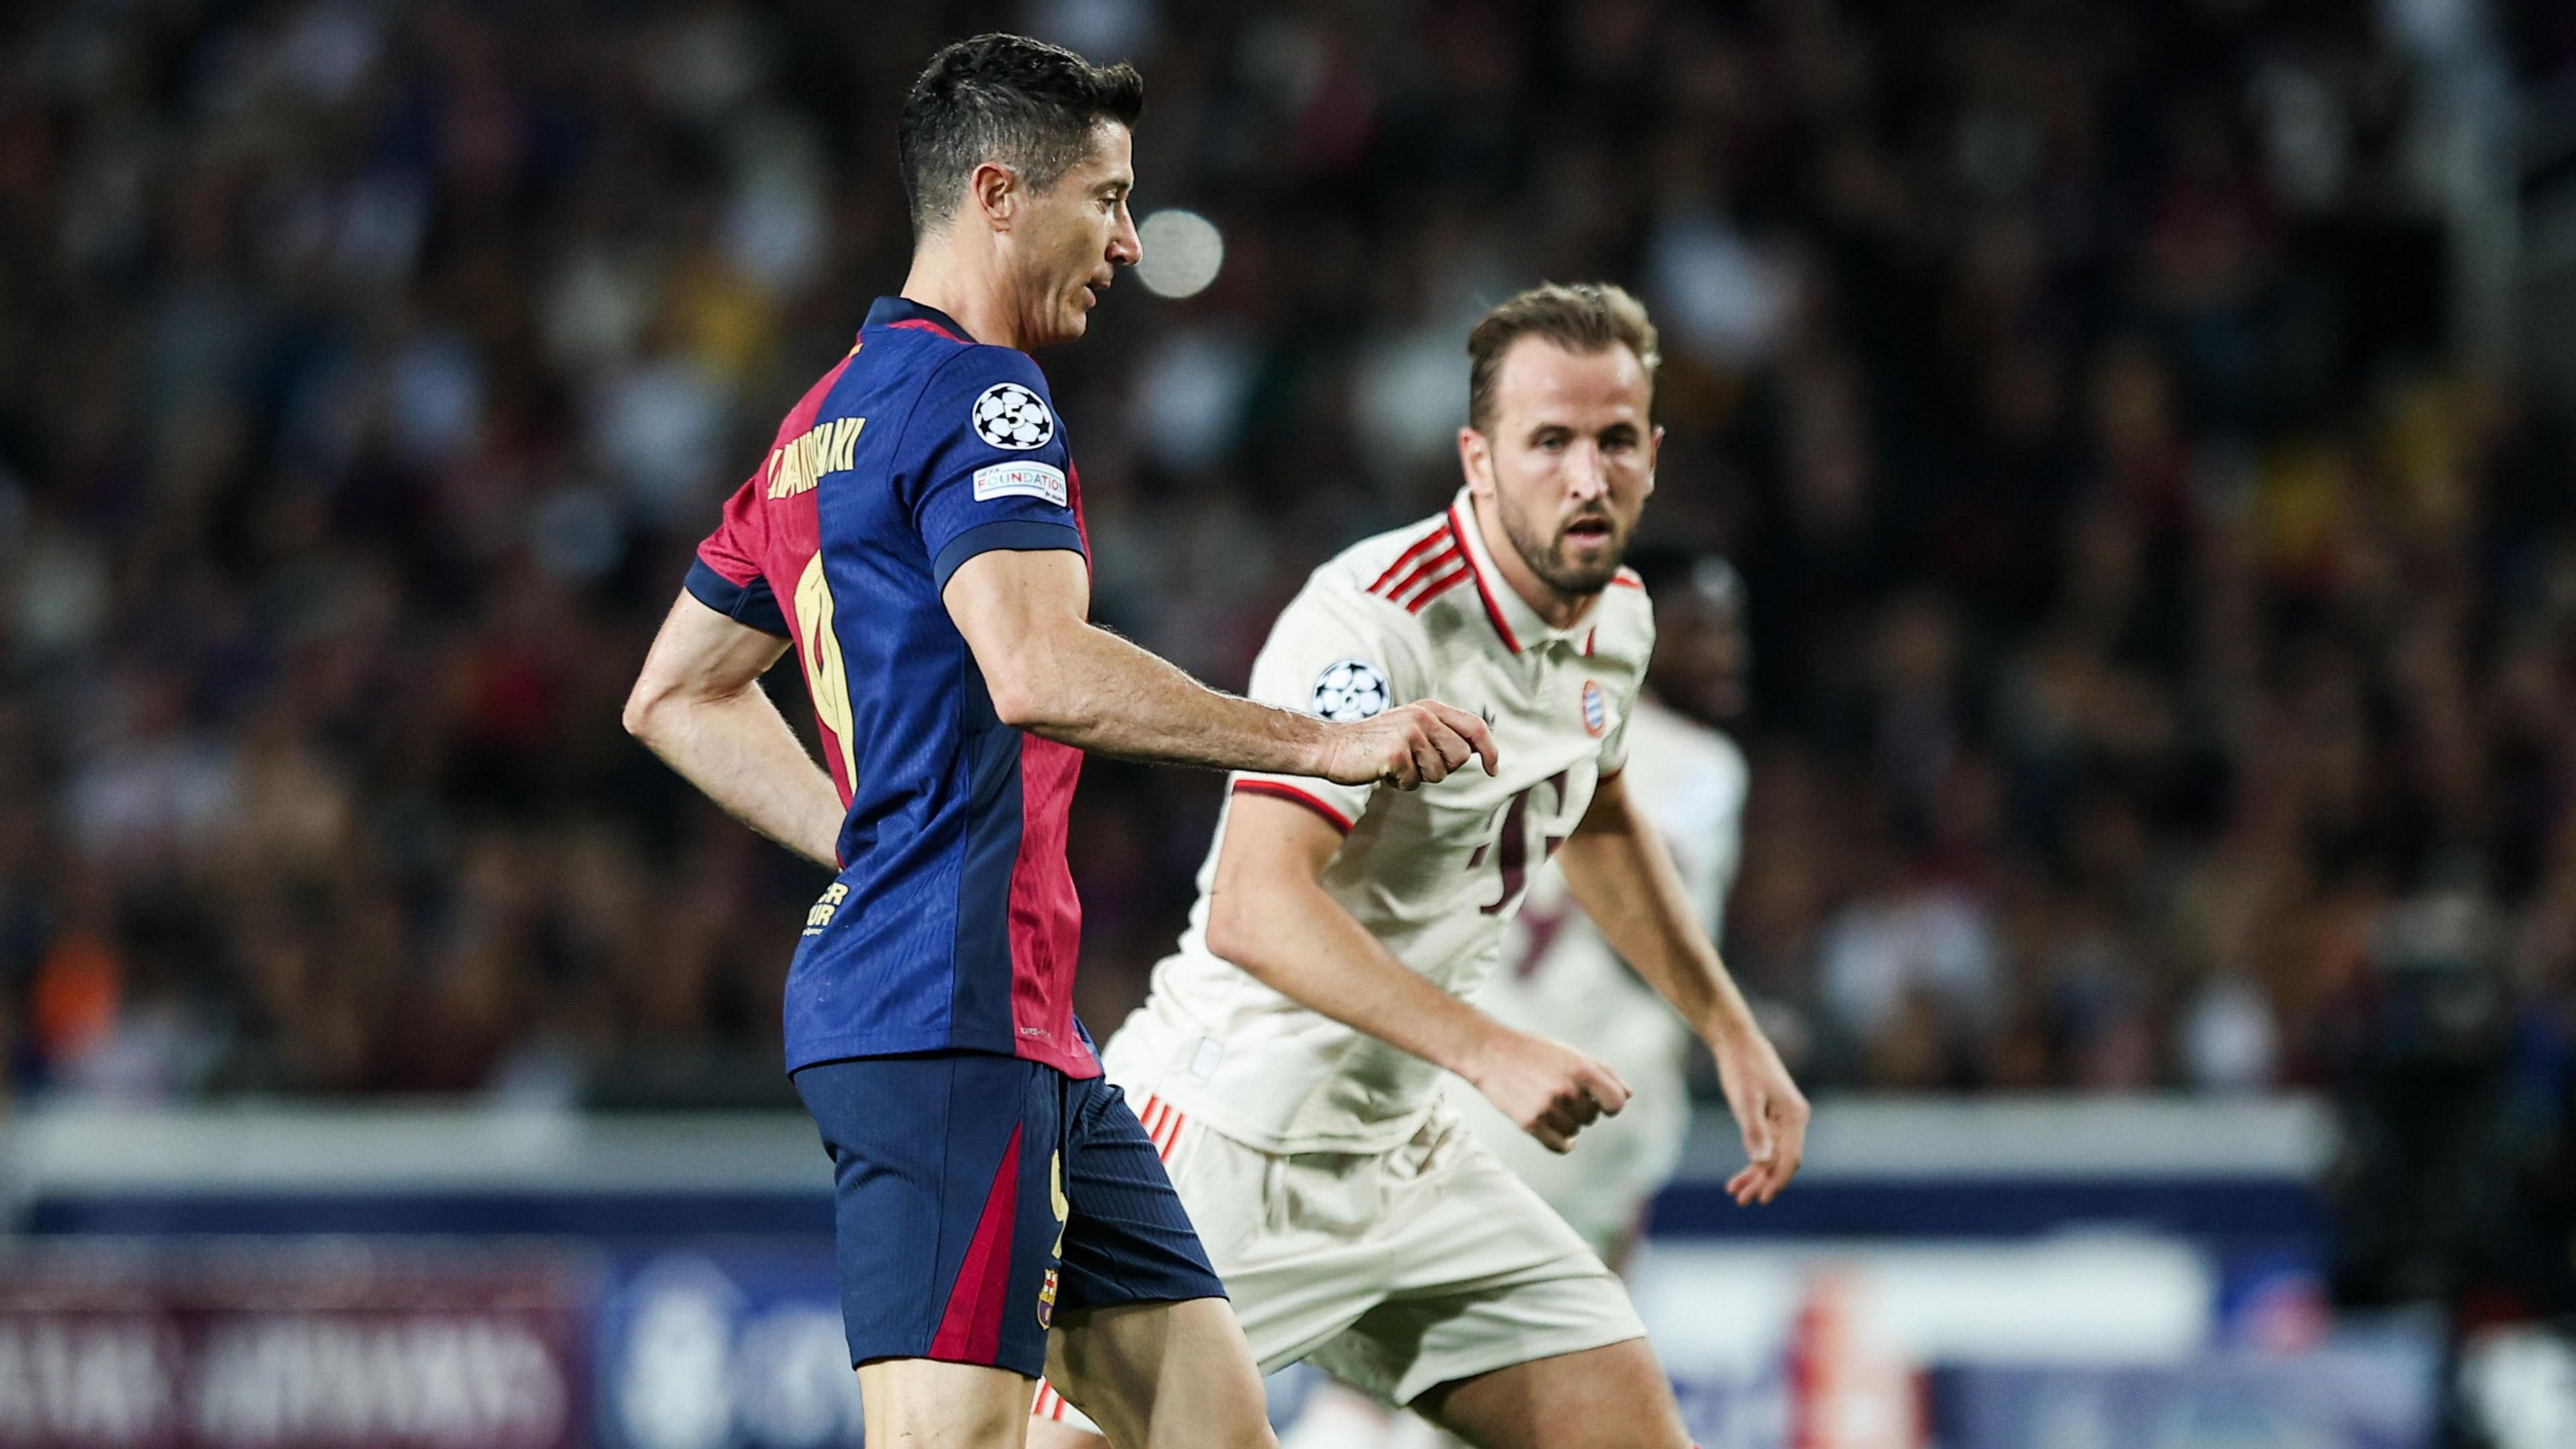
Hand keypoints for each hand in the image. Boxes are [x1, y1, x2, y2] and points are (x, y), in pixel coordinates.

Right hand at [1318, 700, 1497, 789]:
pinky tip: (1384, 771)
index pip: (1474, 727)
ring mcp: (1409, 733)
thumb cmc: (1374, 743)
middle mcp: (1422, 716)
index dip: (1490, 750)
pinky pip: (1413, 782)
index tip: (1493, 769)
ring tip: (1397, 764)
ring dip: (1419, 777)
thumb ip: (1441, 733)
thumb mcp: (1411, 728)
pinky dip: (1400, 784)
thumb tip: (1477, 750)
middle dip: (1442, 768)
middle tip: (1416, 763)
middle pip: (1460, 756)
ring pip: (1438, 773)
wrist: (1333, 746)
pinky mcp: (1395, 753)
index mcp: (1429, 708)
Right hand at [1465, 1027, 1629, 1153]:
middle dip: (1583, 1110)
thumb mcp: (1571, 1053)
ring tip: (1552, 1107)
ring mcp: (1547, 1107)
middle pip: (1592, 1118)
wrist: (1490, 1052)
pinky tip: (1561, 1138)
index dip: (1612, 1105)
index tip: (1603, 1105)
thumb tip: (1628, 1095)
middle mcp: (1567, 1089)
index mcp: (1582, 1069)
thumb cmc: (1535, 1052)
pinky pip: (1558, 1145)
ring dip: (1568, 1124)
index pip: (1616, 1102)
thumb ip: (1603, 1072)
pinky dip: (1563, 1144)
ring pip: (1574, 1132)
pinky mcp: (1529, 1122)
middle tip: (1562, 1095)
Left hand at [1713, 1030, 1807, 1204]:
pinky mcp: (1770, 1117)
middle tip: (1742, 1200)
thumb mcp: (1745, 1100)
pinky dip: (1753, 1161)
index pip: (1790, 1158)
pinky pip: (1765, 1145)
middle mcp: (1794, 1119)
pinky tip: (1738, 1176)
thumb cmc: (1742, 1068)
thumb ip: (1754, 1132)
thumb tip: (1762, 1163)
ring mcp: (1783, 1119)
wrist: (1736, 1042)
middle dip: (1763, 1182)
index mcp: (1795, 1116)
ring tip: (1736, 1194)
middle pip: (1782, 1160)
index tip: (1762, 1198)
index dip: (1777, 1180)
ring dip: (1755, 1175)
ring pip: (1772, 1156)